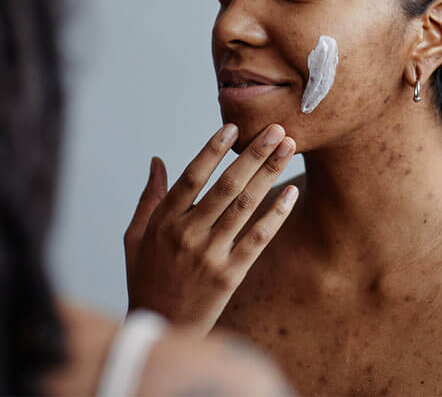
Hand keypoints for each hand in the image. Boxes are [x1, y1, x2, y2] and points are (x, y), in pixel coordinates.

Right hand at [123, 122, 297, 335]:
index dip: (213, 149)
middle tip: (277, 130)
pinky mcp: (230, 275)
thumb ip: (150, 197)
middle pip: (227, 186)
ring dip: (269, 173)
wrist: (160, 328)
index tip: (233, 127)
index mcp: (164, 221)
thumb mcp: (136, 237)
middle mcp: (187, 234)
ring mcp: (210, 255)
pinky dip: (276, 213)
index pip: (192, 176)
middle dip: (254, 154)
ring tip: (288, 148)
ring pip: (245, 205)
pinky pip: (258, 238)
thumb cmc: (147, 277)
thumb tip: (157, 160)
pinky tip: (291, 191)